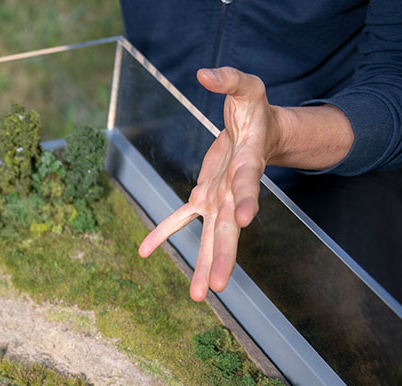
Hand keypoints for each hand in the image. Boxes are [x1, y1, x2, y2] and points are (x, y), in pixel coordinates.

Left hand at [138, 67, 283, 301]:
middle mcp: (235, 190)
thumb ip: (229, 79)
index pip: (248, 185)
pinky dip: (163, 232)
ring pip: (211, 236)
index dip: (248, 201)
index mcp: (248, 165)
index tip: (245, 221)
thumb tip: (205, 73)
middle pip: (230, 227)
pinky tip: (144, 251)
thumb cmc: (254, 108)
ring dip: (203, 264)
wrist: (257, 128)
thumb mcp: (247, 86)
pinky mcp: (204, 196)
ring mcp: (219, 198)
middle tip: (217, 288)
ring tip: (198, 296)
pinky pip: (181, 218)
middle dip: (224, 257)